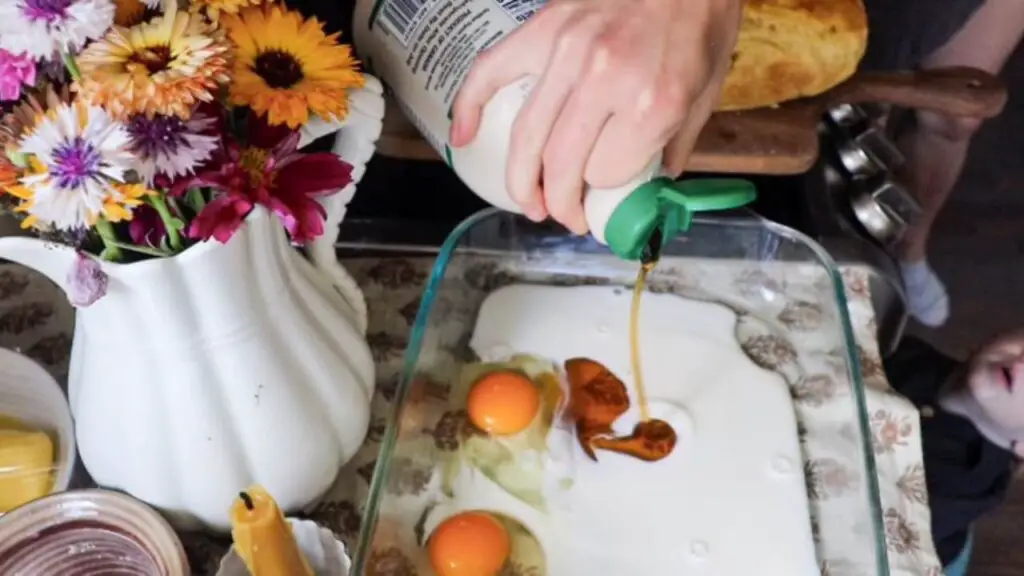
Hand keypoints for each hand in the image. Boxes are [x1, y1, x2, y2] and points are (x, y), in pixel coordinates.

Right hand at [449, 0, 740, 233]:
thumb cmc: (702, 18)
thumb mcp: (705, 91)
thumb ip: (672, 145)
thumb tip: (647, 186)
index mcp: (654, 101)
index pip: (608, 173)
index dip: (606, 192)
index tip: (608, 197)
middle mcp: (606, 80)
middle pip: (562, 165)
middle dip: (561, 204)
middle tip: (566, 217)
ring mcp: (569, 51)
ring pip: (527, 136)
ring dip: (521, 181)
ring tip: (530, 202)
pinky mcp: (545, 27)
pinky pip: (492, 70)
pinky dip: (469, 106)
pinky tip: (464, 137)